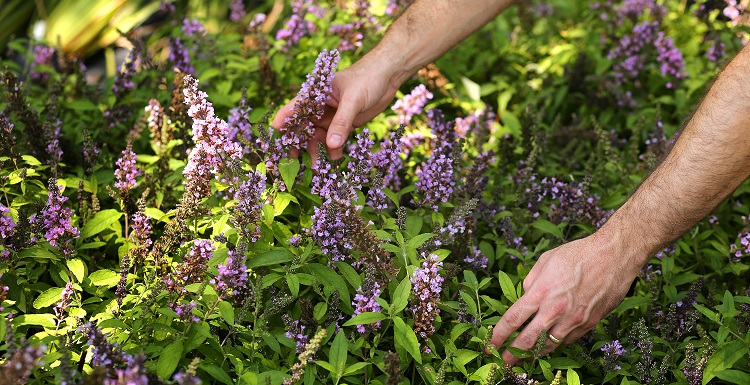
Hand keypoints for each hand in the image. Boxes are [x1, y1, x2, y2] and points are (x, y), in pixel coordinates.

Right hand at [271, 56, 401, 159]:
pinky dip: (333, 152)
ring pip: (317, 138)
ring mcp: (331, 117)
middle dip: (297, 146)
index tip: (274, 145)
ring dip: (316, 153)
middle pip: (302, 129)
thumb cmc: (367, 78)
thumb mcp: (353, 100)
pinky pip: (334, 141)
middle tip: (292, 165)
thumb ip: (342, 122)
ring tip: (317, 170)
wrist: (388, 74)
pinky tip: (334, 162)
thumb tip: (331, 145)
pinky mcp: (343, 125)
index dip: (281, 128)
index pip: (291, 111)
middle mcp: (319, 107)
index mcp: (315, 94)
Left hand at [488, 231, 640, 364]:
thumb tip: (524, 295)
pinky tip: (548, 345)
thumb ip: (531, 281)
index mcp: (541, 292)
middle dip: (511, 354)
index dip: (498, 335)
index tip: (489, 345)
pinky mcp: (589, 324)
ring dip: (533, 354)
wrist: (614, 256)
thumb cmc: (579, 254)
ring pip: (548, 345)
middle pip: (527, 340)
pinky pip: (567, 340)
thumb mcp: (546, 260)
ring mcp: (573, 320)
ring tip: (522, 360)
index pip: (512, 319)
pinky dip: (555, 344)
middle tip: (502, 363)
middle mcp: (555, 310)